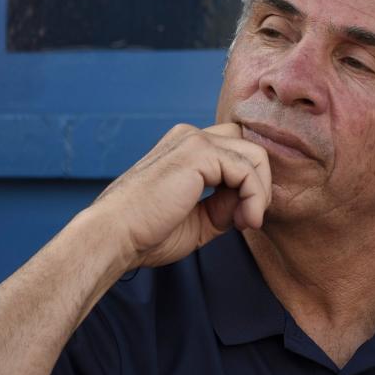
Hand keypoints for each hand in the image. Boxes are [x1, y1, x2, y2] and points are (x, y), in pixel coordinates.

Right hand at [88, 123, 271, 269]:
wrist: (113, 238)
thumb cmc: (148, 234)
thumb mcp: (200, 219)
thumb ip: (226, 205)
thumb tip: (253, 201)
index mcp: (186, 148)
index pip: (237, 153)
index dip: (248, 185)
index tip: (242, 219)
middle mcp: (190, 137)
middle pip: (250, 148)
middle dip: (260, 184)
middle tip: (249, 220)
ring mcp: (194, 140)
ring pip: (255, 156)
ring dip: (260, 193)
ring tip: (247, 222)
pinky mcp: (199, 153)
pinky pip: (247, 171)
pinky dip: (254, 197)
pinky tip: (245, 221)